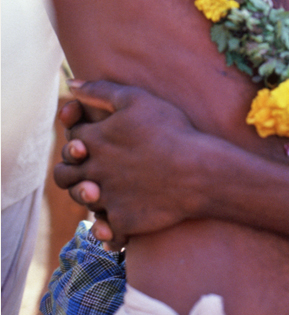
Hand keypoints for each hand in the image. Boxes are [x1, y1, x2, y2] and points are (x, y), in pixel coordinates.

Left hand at [54, 80, 207, 247]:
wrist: (198, 170)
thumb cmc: (169, 129)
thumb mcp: (135, 98)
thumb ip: (99, 90)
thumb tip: (70, 83)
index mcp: (94, 140)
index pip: (71, 139)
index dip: (79, 137)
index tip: (95, 137)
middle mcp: (94, 170)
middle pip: (64, 176)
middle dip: (72, 170)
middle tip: (92, 167)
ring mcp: (107, 199)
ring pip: (84, 202)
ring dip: (89, 196)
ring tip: (106, 189)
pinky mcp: (122, 222)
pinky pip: (106, 231)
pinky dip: (109, 229)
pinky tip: (121, 218)